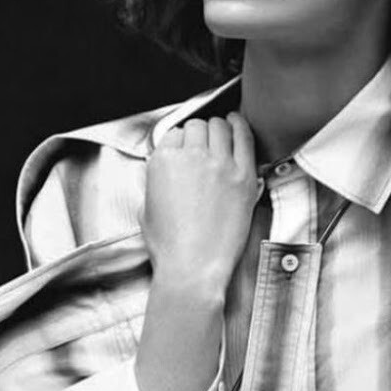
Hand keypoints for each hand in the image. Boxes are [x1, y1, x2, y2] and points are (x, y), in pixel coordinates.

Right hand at [140, 112, 259, 293]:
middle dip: (199, 135)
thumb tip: (166, 170)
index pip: (174, 134)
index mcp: (163, 162)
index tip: (186, 150)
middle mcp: (190, 156)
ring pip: (218, 126)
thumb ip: (156, 181)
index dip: (181, 142)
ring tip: (220, 136)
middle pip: (196, 127)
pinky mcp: (243, 176)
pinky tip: (237, 123)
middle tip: (204, 147)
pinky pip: (243, 136)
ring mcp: (219, 164)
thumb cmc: (169, 246)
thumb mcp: (146, 207)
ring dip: (217, 129)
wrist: (193, 267)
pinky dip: (239, 125)